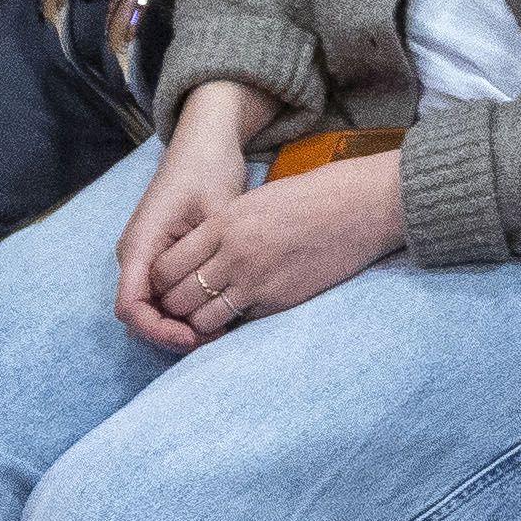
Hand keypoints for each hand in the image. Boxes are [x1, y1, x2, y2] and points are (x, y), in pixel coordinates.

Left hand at [114, 106, 404, 350]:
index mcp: (224, 223)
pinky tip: (239, 315)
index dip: (160, 281)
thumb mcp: (254, 202)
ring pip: (203, 319)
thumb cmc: (310, 197)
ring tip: (206, 316)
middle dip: (173, 307)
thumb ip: (222, 229)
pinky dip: (234, 323)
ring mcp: (257, 281)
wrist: (360, 207)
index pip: (166, 266)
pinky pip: (240, 323)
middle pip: (178, 297)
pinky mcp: (280, 301)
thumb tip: (197, 260)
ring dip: (200, 322)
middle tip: (180, 306)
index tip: (167, 284)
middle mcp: (234, 254)